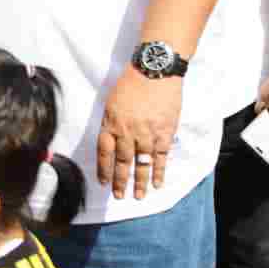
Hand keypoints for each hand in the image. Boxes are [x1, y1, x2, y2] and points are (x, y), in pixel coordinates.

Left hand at [97, 66, 182, 198]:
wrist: (155, 70)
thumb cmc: (132, 82)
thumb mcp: (112, 101)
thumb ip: (112, 121)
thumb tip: (112, 139)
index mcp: (111, 123)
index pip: (105, 153)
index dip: (104, 170)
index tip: (103, 183)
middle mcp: (127, 132)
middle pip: (122, 162)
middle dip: (120, 181)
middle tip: (119, 196)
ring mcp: (147, 134)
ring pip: (142, 164)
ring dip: (140, 182)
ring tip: (138, 196)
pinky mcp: (164, 133)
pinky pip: (161, 157)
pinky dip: (159, 172)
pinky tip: (158, 183)